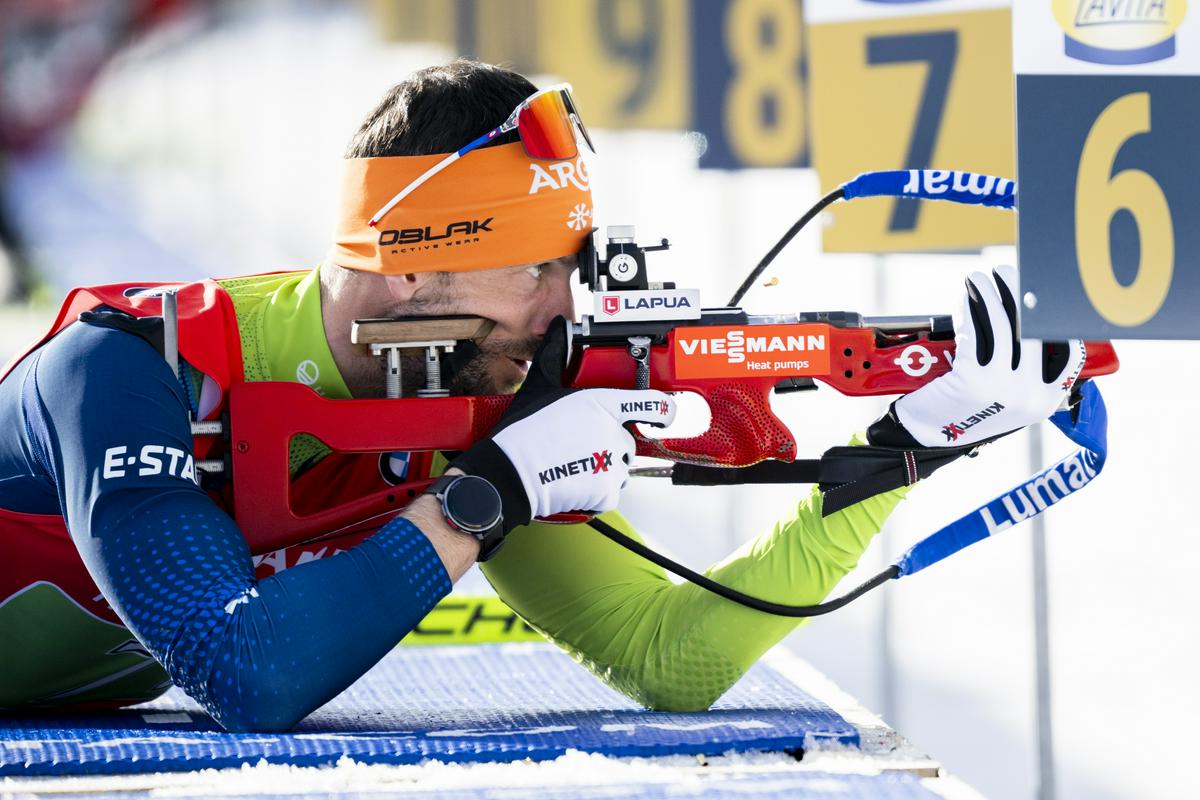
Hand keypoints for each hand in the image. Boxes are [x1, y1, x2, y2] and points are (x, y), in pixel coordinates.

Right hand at [452, 317, 675, 529]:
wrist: (511, 473)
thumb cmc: (523, 432)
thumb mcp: (540, 385)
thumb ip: (555, 355)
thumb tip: (557, 328)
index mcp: (603, 404)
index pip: (652, 404)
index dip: (663, 408)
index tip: (666, 412)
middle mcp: (614, 432)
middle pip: (626, 438)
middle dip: (608, 442)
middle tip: (578, 444)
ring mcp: (613, 463)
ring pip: (618, 466)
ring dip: (602, 467)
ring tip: (572, 463)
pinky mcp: (606, 491)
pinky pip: (609, 491)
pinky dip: (595, 490)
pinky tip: (572, 480)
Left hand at [868, 265, 1084, 448]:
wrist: (923, 436)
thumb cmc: (963, 410)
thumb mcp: (1006, 397)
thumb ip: (1024, 370)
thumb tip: (1031, 316)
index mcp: (1047, 401)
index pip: (1069, 351)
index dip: (1056, 317)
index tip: (1042, 291)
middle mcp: (1032, 396)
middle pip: (1034, 331)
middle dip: (1018, 294)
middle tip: (1004, 272)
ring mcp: (1004, 388)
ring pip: (1004, 328)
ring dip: (990, 296)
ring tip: (978, 279)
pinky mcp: (973, 380)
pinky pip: (976, 335)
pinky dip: (970, 313)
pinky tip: (965, 300)